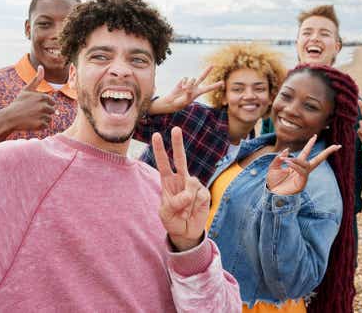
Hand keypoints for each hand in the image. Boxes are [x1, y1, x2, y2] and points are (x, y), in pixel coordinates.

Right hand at [0, 65, 55, 130]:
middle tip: (32, 112)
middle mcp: (44, 106)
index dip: (43, 104)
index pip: (52, 102)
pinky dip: (40, 126)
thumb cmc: (18, 103)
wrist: (9, 118)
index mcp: (43, 97)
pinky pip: (46, 125)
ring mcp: (43, 116)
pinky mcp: (41, 125)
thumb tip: (41, 66)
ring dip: (42, 119)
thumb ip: (37, 79)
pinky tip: (31, 123)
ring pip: (49, 118)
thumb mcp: (27, 90)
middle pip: (52, 110)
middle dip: (44, 112)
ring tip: (31, 117)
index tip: (34, 106)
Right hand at [149, 66, 223, 114]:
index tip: (222, 82)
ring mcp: (188, 83)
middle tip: (213, 64)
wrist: (171, 101)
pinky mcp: (183, 81)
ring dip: (189, 84)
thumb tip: (189, 88)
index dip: (215, 85)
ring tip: (184, 90)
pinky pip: (185, 78)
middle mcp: (194, 87)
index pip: (208, 88)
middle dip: (207, 71)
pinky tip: (180, 87)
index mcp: (198, 93)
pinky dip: (183, 83)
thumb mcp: (185, 101)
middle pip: (202, 77)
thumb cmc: (179, 103)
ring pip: (192, 79)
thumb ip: (188, 94)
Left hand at [152, 126, 209, 251]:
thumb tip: (187, 193)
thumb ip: (173, 203)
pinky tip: (193, 211)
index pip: (163, 163)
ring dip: (187, 201)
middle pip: (180, 158)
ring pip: (191, 183)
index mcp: (168, 182)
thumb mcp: (166, 213)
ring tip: (184, 213)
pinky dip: (195, 206)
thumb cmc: (173, 220)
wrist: (186, 232)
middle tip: (176, 129)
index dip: (159, 150)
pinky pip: (200, 195)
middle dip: (178, 144)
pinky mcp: (204, 193)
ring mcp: (194, 185)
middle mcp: (181, 179)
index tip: (156, 135)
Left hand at [266, 135, 340, 195]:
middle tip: (337, 146)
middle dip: (327, 153)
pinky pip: (302, 171)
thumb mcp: (273, 166)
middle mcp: (302, 170)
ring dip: (296, 160)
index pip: (305, 152)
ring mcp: (303, 177)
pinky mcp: (302, 183)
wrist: (272, 194)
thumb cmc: (273, 182)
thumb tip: (288, 150)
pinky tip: (288, 163)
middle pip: (318, 160)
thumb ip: (279, 158)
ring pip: (306, 164)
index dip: (310, 144)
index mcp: (297, 165)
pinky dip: (295, 166)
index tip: (315, 135)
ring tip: (286, 160)